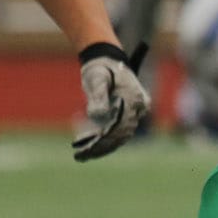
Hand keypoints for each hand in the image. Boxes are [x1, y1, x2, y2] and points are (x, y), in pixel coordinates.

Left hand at [73, 43, 150, 160]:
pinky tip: (84, 146)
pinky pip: (115, 133)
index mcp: (134, 99)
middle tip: (81, 156)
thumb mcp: (97, 79)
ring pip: (119, 137)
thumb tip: (95, 115)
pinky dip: (100, 141)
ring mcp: (132, 113)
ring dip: (100, 147)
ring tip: (80, 156)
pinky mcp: (125, 116)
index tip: (89, 147)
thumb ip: (98, 96)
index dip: (106, 137)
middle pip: (121, 134)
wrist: (107, 61)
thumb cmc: (101, 68)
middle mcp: (137, 109)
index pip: (121, 124)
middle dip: (101, 147)